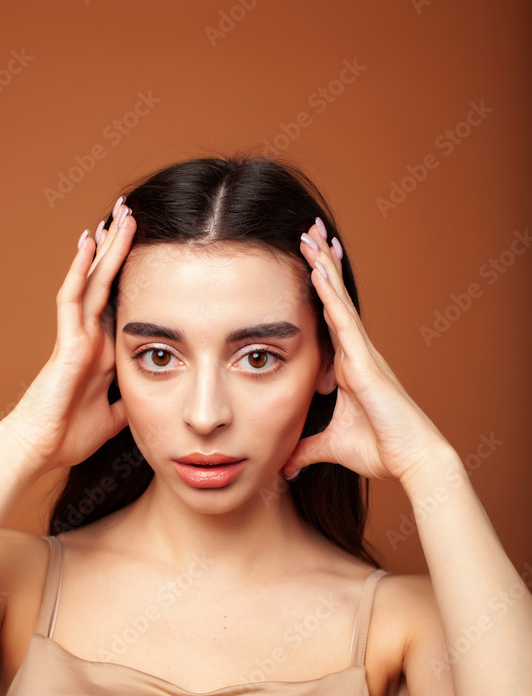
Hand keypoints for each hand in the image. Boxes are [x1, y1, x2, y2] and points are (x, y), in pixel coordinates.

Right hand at [0, 199, 134, 475]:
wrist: (41, 448)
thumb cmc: (70, 434)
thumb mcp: (115, 416)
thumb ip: (129, 400)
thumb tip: (152, 396)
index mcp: (102, 352)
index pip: (120, 304)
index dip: (130, 276)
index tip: (147, 250)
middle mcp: (90, 337)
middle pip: (107, 283)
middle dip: (120, 249)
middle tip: (132, 214)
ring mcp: (77, 336)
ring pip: (93, 281)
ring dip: (106, 249)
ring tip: (118, 215)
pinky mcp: (67, 342)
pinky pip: (72, 298)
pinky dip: (80, 269)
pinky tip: (88, 243)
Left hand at [282, 218, 451, 484]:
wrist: (410, 459)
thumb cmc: (380, 451)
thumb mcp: (330, 447)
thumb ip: (306, 450)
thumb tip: (285, 465)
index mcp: (348, 367)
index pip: (329, 318)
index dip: (320, 290)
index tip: (307, 261)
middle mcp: (356, 353)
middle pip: (334, 298)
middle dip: (322, 264)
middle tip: (309, 230)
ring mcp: (362, 353)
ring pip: (338, 299)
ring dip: (323, 266)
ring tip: (309, 234)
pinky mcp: (364, 361)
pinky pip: (343, 319)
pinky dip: (329, 293)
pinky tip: (317, 269)